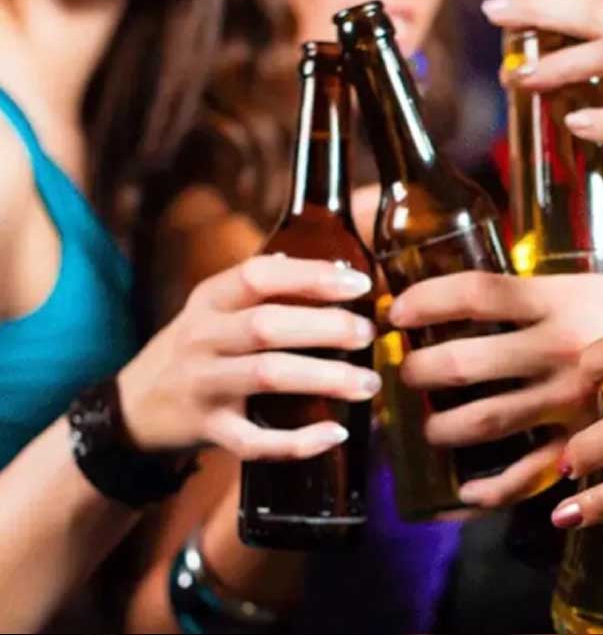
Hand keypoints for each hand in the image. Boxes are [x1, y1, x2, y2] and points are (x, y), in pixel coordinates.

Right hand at [118, 254, 380, 459]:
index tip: (359, 282)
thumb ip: (264, 288)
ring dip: (325, 378)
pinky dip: (298, 441)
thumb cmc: (193, 351)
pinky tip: (335, 434)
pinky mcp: (208, 430)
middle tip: (369, 334)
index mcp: (208, 301)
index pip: (258, 276)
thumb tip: (331, 265)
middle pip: (268, 326)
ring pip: (268, 376)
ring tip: (368, 383)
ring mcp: (204, 385)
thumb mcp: (213, 309)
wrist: (131, 410)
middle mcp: (202, 338)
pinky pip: (255, 440)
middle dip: (326, 327)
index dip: (312, 276)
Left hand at [389, 271, 602, 506]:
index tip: (396, 312)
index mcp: (560, 301)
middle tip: (405, 376)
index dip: (427, 300)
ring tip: (427, 430)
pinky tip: (465, 491)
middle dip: (419, 373)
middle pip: (464, 362)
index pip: (476, 293)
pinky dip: (489, 490)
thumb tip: (482, 293)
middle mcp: (558, 350)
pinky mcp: (584, 444)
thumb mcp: (595, 286)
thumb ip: (542, 291)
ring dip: (441, 430)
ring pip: (484, 421)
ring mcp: (569, 401)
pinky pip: (526, 474)